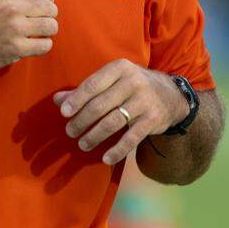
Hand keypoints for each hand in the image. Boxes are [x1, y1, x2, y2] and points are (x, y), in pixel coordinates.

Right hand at [0, 0, 56, 70]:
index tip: (44, 3)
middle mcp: (13, 7)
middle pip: (50, 7)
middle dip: (49, 13)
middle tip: (41, 19)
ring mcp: (15, 28)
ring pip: (50, 26)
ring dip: (48, 29)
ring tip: (40, 31)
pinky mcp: (15, 48)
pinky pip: (44, 45)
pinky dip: (43, 45)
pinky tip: (34, 43)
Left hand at [53, 59, 188, 165]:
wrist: (171, 95)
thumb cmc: (132, 86)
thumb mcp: (112, 81)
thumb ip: (85, 90)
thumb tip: (57, 100)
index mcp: (120, 68)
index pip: (93, 84)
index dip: (77, 99)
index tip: (64, 113)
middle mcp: (133, 82)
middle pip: (100, 105)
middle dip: (82, 121)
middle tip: (70, 131)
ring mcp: (144, 101)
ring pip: (113, 122)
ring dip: (94, 136)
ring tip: (82, 144)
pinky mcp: (153, 119)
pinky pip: (131, 138)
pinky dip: (117, 150)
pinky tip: (106, 159)